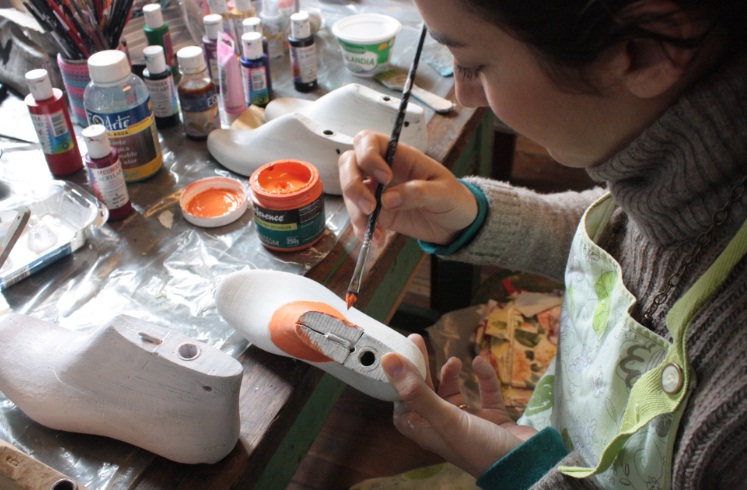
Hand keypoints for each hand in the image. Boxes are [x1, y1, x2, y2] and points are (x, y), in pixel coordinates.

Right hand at [338, 130, 478, 245]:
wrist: (456, 225)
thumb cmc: (454, 199)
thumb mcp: (444, 193)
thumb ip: (418, 192)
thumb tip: (387, 199)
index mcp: (400, 156)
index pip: (369, 141)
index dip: (368, 156)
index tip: (384, 178)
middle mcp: (382, 170)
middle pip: (349, 163)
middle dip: (352, 185)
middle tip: (370, 207)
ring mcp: (376, 191)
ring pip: (350, 193)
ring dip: (356, 213)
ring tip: (376, 232)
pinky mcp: (376, 213)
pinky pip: (358, 217)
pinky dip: (362, 229)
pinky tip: (377, 239)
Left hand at [382, 334, 537, 477]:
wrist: (528, 467)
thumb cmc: (479, 448)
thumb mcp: (444, 418)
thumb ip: (416, 391)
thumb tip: (388, 361)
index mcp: (427, 430)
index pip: (403, 401)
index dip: (398, 380)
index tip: (398, 355)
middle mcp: (444, 426)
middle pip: (426, 392)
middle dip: (422, 367)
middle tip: (418, 341)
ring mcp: (469, 422)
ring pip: (453, 392)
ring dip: (450, 374)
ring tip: (454, 360)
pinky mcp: (492, 418)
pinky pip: (484, 393)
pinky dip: (483, 378)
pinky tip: (481, 363)